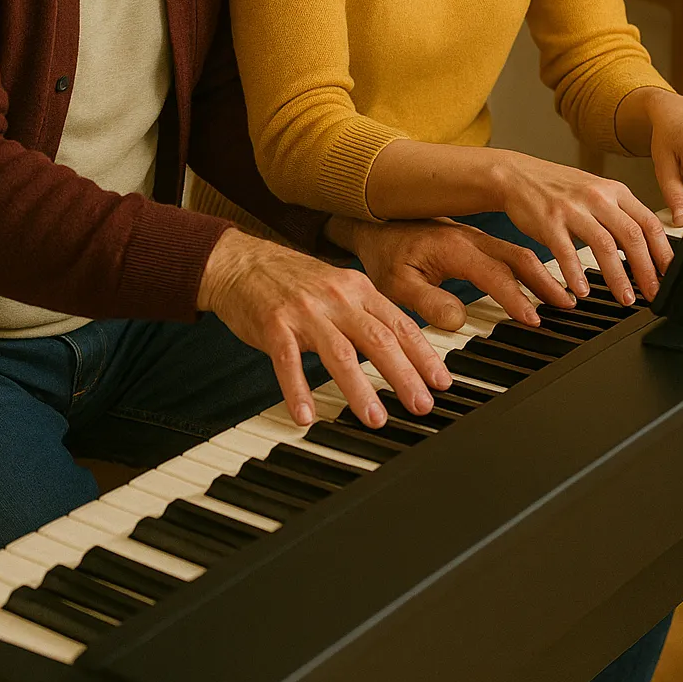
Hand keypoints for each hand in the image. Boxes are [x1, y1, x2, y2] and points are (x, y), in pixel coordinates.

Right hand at [197, 228, 451, 428]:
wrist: (241, 262)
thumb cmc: (294, 281)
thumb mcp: (340, 287)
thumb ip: (368, 314)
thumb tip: (403, 350)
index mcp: (358, 288)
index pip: (399, 325)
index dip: (424, 355)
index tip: (441, 382)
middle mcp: (337, 298)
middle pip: (378, 339)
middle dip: (404, 375)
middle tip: (422, 405)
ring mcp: (305, 311)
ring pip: (339, 353)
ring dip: (359, 389)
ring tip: (376, 419)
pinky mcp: (274, 325)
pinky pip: (288, 362)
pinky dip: (297, 390)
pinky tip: (306, 416)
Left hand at [326, 216, 575, 330]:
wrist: (374, 227)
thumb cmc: (384, 255)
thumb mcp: (395, 285)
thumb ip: (426, 302)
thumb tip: (459, 320)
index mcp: (454, 248)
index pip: (495, 275)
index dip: (517, 298)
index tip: (534, 319)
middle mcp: (471, 239)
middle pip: (519, 258)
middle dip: (546, 282)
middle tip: (569, 305)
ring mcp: (476, 239)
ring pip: (518, 253)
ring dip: (543, 274)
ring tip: (564, 297)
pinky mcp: (476, 243)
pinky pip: (509, 253)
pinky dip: (531, 267)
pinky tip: (541, 283)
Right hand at [493, 150, 674, 304]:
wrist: (517, 175)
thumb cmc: (558, 189)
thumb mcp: (596, 192)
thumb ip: (619, 215)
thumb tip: (645, 247)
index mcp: (614, 191)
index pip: (649, 222)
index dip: (663, 252)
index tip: (669, 275)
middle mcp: (597, 196)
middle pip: (632, 235)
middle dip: (646, 270)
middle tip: (652, 294)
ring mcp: (572, 208)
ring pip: (604, 245)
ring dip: (618, 277)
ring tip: (625, 299)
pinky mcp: (548, 220)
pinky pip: (566, 251)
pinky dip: (576, 274)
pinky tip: (582, 291)